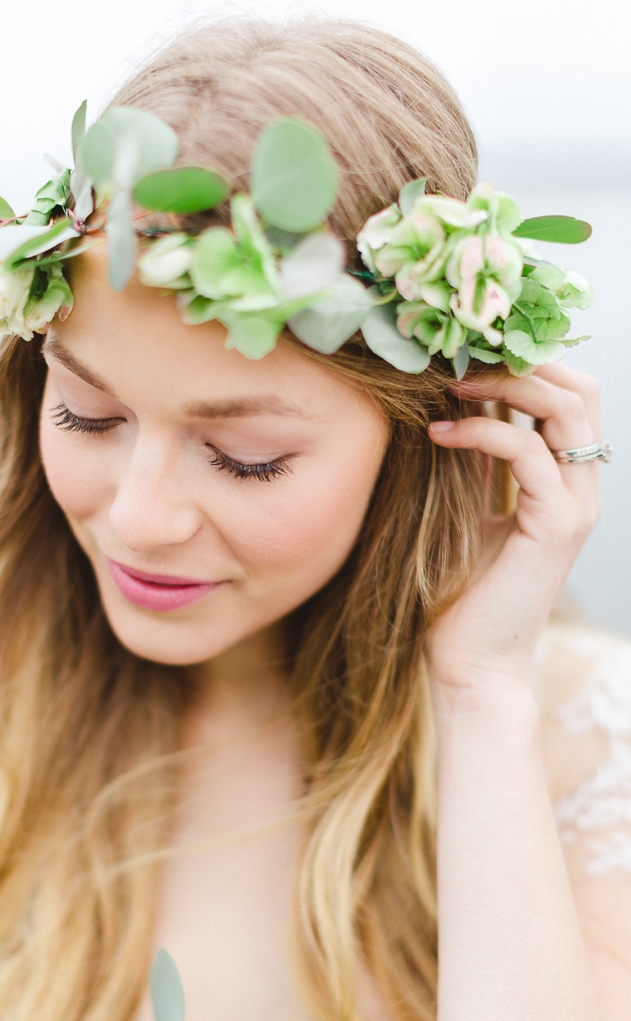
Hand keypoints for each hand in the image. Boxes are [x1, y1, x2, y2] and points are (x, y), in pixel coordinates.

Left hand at [426, 362, 601, 696]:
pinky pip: (528, 452)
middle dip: (518, 363)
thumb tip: (453, 406)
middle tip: (457, 362)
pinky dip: (482, 432)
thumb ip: (476, 461)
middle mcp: (582, 488)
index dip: (524, 365)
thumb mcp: (468, 507)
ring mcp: (576, 506)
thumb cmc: (460, 592)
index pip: (568, 395)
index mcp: (566, 481)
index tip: (464, 359)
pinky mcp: (555, 526)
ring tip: (448, 387)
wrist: (468, 662)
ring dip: (504, 385)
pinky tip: (439, 435)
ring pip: (566, 409)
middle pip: (578, 389)